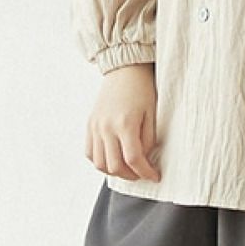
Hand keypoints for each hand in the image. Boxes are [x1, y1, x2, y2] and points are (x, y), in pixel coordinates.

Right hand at [85, 63, 160, 181]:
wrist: (125, 69)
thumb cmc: (142, 88)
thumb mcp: (152, 113)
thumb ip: (148, 139)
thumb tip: (143, 160)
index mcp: (125, 124)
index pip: (134, 160)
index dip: (145, 172)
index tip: (154, 176)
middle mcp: (107, 127)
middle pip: (115, 167)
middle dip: (131, 175)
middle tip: (142, 173)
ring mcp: (96, 126)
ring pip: (100, 164)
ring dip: (114, 172)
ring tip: (128, 169)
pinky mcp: (90, 124)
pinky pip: (90, 152)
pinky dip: (100, 161)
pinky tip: (112, 158)